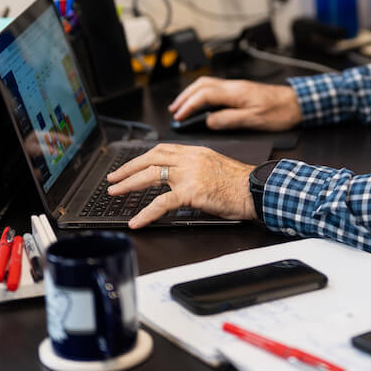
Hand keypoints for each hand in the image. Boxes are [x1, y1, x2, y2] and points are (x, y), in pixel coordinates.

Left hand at [106, 143, 256, 228]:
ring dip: (129, 183)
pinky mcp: (192, 191)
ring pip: (151, 174)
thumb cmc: (241, 184)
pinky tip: (137, 220)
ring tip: (115, 192)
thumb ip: (196, 169)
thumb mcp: (216, 167)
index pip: (162, 150)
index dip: (141, 157)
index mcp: (196, 152)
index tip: (130, 165)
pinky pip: (162, 202)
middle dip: (128, 167)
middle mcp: (190, 158)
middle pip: (151, 157)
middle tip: (114, 178)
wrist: (256, 189)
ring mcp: (190, 174)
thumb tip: (179, 180)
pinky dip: (146, 212)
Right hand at [169, 77, 301, 131]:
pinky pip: (215, 88)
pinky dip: (202, 94)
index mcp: (235, 92)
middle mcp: (234, 86)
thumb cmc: (280, 112)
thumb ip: (230, 120)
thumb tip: (209, 122)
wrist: (298, 103)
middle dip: (184, 97)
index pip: (204, 96)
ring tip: (181, 107)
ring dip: (191, 94)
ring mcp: (236, 86)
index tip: (179, 117)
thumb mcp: (254, 120)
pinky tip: (201, 103)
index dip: (188, 107)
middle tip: (174, 111)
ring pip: (207, 84)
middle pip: (201, 86)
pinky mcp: (240, 90)